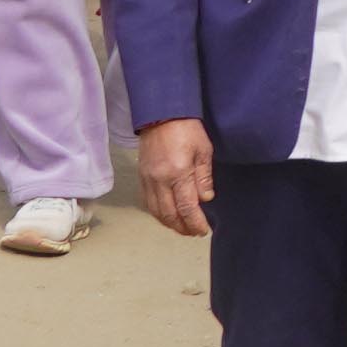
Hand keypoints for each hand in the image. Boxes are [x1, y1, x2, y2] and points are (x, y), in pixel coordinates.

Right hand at [137, 118, 217, 237]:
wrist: (161, 114)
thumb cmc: (187, 129)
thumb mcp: (204, 150)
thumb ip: (204, 177)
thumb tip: (205, 199)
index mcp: (178, 173)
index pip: (187, 207)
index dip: (195, 222)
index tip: (203, 230)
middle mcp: (160, 180)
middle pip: (169, 214)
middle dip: (182, 227)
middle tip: (194, 232)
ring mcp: (148, 179)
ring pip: (156, 211)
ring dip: (170, 223)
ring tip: (183, 227)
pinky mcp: (141, 176)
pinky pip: (148, 202)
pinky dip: (158, 213)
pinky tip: (168, 215)